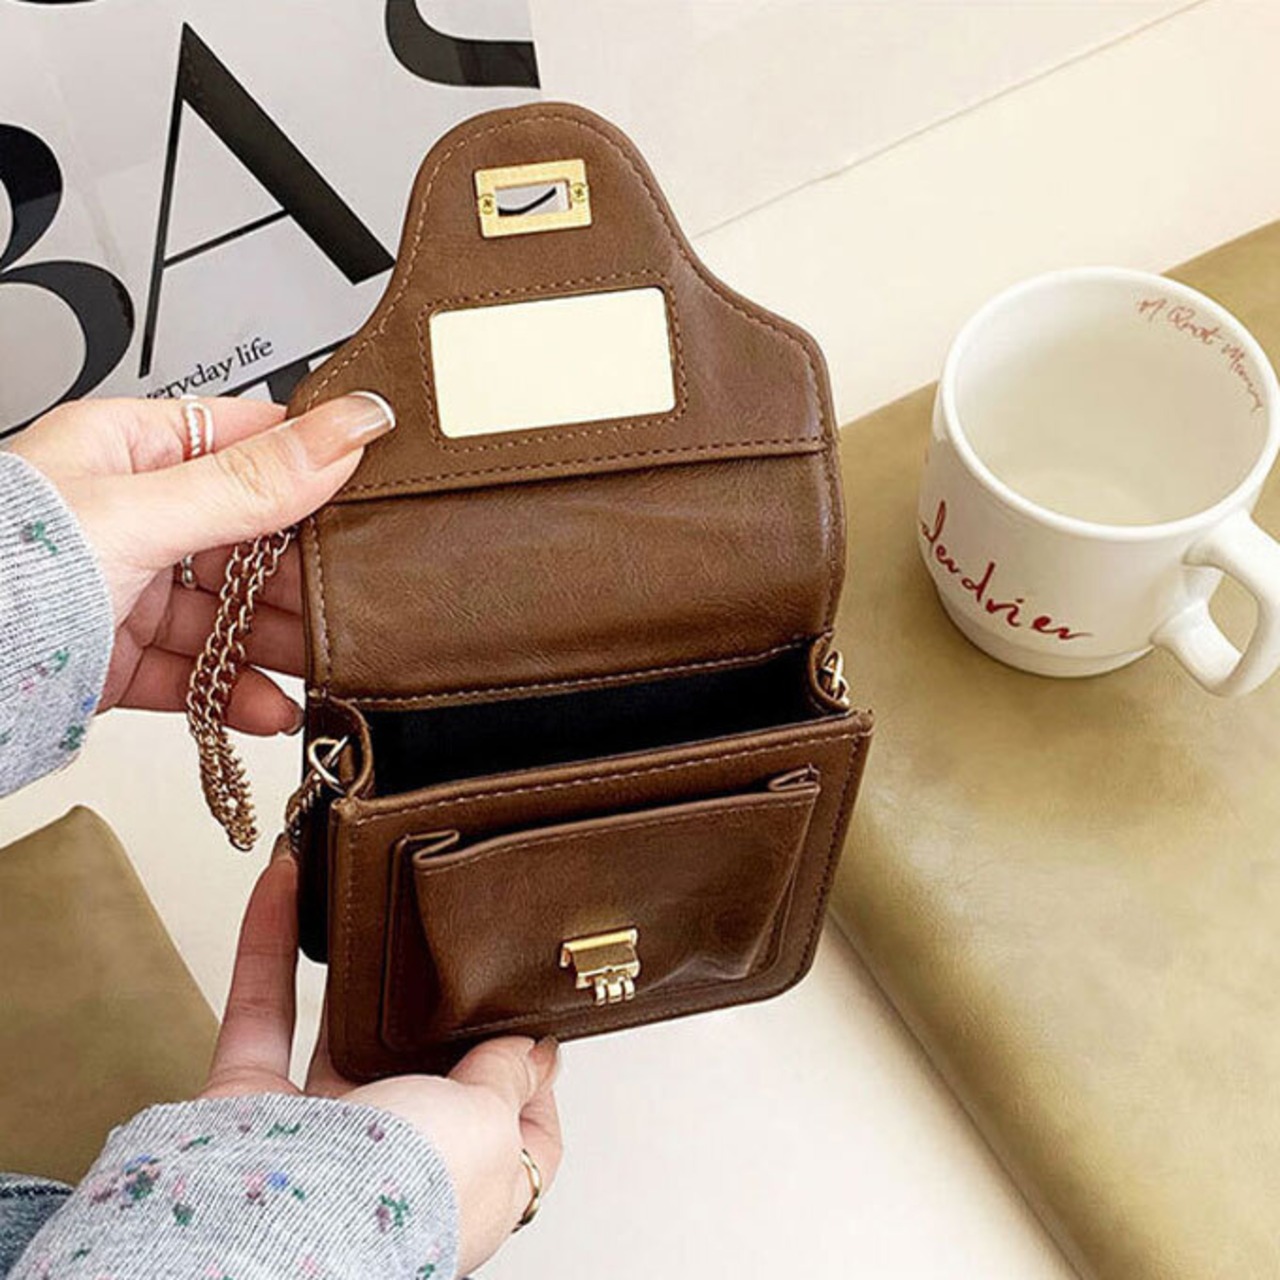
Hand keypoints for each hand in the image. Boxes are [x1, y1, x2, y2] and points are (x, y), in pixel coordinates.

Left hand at [6, 393, 393, 732]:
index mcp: (127, 451)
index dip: (313, 467)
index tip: (372, 493)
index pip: (246, 443)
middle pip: (249, 540)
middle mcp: (130, 515)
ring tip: (323, 669)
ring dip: (279, 645)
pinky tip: (272, 709)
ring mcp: (127, 587)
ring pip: (230, 612)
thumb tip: (347, 430)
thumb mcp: (144, 514)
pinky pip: (199, 671)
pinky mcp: (120, 655)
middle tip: (353, 602)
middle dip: (303, 578)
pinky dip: (239, 694)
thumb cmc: (6, 571)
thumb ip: (253, 482)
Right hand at [203, 851, 562, 1274]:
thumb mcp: (494, 1124)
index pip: (517, 1122)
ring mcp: (315, 1132)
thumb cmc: (407, 1192)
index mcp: (468, 1179)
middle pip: (420, 1067)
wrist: (289, 1230)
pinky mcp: (247, 1104)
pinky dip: (267, 940)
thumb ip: (512, 1077)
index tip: (533, 1008)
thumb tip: (534, 1047)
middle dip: (426, 1005)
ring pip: (335, 1029)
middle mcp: (394, 1157)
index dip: (530, 1066)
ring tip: (368, 898)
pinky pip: (261, 1005)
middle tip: (444, 932)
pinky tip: (288, 883)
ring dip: (345, 963)